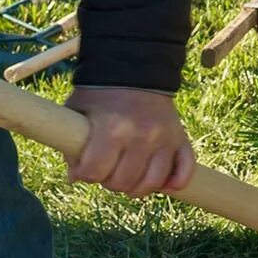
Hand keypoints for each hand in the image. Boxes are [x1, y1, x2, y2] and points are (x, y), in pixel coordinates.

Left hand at [66, 86, 197, 195]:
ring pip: (152, 183)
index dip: (85, 174)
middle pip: (122, 182)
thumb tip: (75, 177)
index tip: (84, 167)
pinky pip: (185, 170)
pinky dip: (175, 182)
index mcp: (113, 128)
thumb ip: (73, 146)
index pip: (95, 172)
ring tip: (128, 176)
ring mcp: (164, 138)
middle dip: (109, 181)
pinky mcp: (180, 139)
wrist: (137, 70)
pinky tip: (162, 184)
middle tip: (106, 169)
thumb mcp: (78, 112)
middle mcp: (142, 136)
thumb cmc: (102, 95)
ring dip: (136, 187)